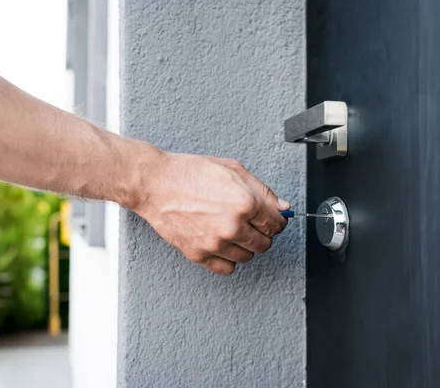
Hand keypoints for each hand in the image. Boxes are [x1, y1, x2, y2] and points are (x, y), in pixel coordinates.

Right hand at [134, 152, 289, 274]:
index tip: (272, 219)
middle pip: (265, 244)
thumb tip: (283, 207)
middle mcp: (233, 226)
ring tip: (234, 231)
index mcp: (245, 203)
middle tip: (252, 223)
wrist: (156, 184)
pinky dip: (229, 259)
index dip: (277, 221)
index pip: (277, 224)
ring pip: (247, 257)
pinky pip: (227, 268)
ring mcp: (215, 243)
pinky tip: (223, 244)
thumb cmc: (190, 173)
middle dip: (263, 233)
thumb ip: (262, 190)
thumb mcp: (233, 170)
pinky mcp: (199, 255)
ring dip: (246, 246)